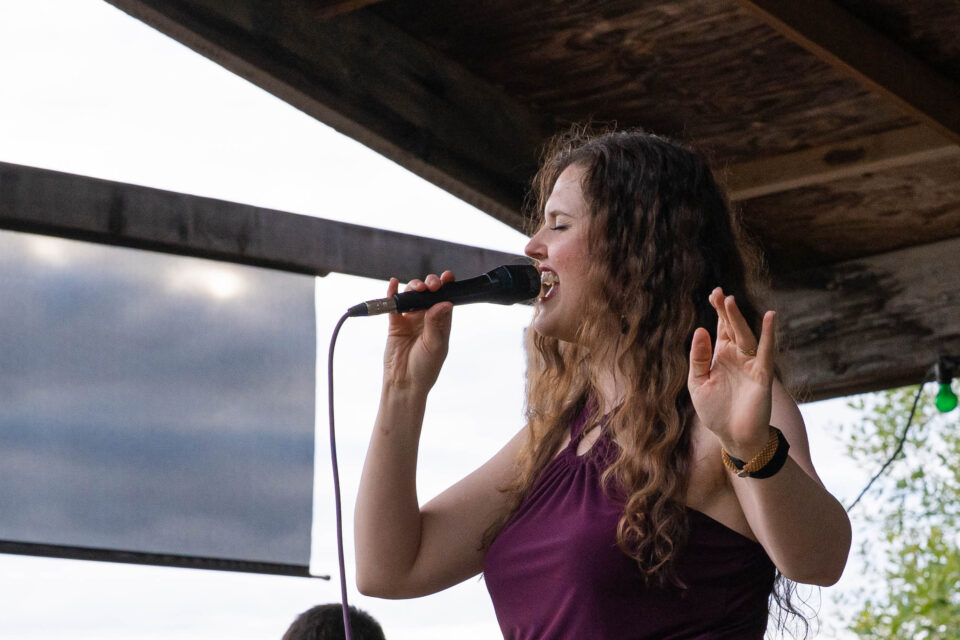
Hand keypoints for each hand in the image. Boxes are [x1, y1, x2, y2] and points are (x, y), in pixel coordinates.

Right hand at [382, 271, 454, 393]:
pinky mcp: (394, 324)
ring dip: (414, 287)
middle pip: (428, 294)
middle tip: (431, 285)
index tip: (448, 276)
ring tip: (417, 288)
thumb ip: (436, 324)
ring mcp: (410, 320)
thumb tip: (445, 303)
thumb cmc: (425, 368)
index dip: (447, 286)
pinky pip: (393, 305)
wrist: (404, 383)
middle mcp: (426, 318)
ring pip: (411, 296)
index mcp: (441, 323)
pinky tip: (393, 284)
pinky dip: (392, 293)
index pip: (445, 299)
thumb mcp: (435, 346)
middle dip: (430, 284)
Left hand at [687, 287, 775, 458]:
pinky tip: (769, 317)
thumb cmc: (715, 411)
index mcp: (721, 357)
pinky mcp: (762, 375)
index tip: (713, 293)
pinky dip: (768, 335)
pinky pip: (766, 352)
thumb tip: (700, 330)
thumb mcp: (698, 382)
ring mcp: (750, 364)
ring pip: (745, 336)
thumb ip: (698, 358)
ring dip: (739, 319)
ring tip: (730, 301)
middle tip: (719, 292)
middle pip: (732, 328)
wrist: (734, 436)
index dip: (718, 312)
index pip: (720, 329)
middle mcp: (737, 357)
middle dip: (726, 311)